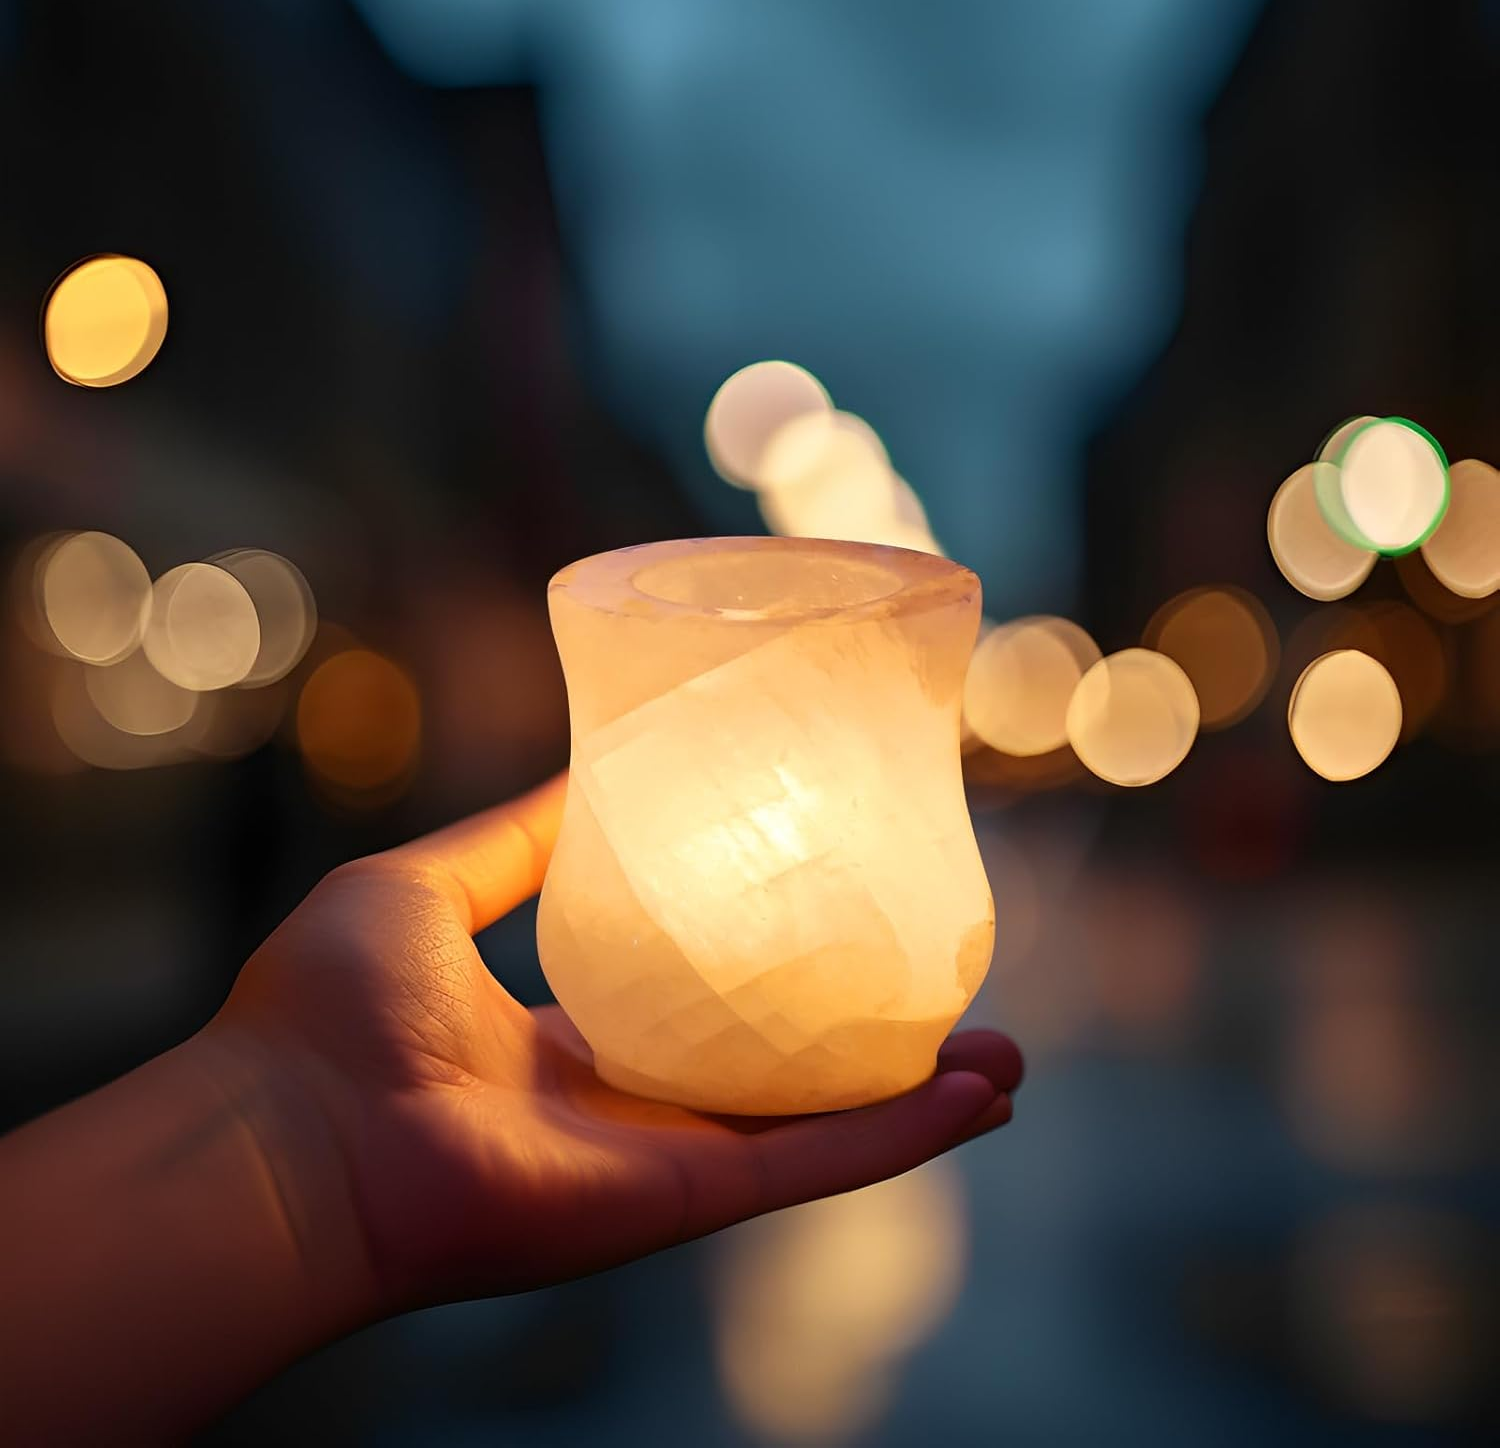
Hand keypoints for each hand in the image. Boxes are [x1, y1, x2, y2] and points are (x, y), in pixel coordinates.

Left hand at [210, 773, 1022, 1313]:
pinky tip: (977, 1099)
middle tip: (951, 994)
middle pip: (777, 1077)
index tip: (840, 919)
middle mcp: (626, 1107)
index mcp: (567, 1041)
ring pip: (816, 1130)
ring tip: (1005, 1058)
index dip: (772, 970)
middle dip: (867, 1045)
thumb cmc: (327, 1011)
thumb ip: (520, 838)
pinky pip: (808, 1164)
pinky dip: (898, 1136)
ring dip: (914, 1099)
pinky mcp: (678, 1197)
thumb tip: (589, 770)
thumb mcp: (434, 883)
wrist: (287, 1133)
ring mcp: (660, 1158)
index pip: (697, 1009)